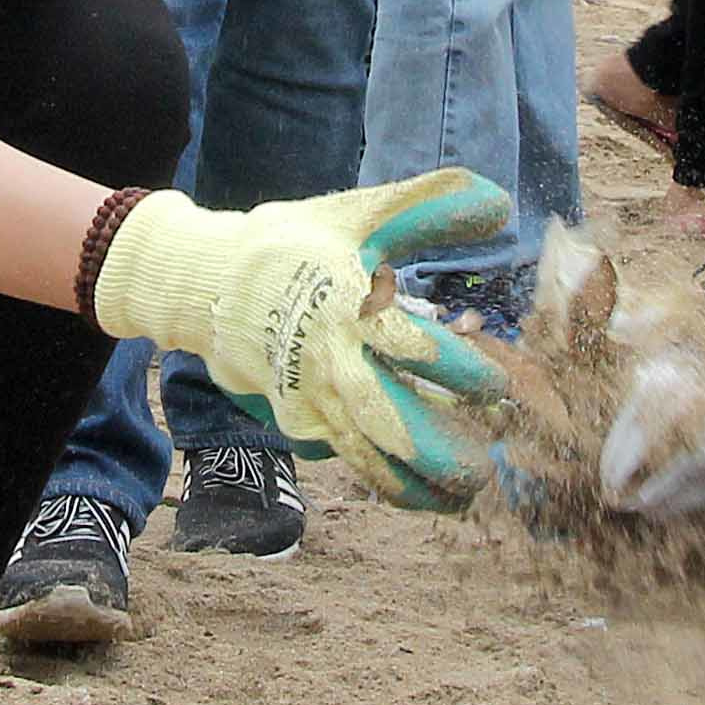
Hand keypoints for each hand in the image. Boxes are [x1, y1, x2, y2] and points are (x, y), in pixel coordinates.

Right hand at [92, 170, 513, 507]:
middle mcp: (326, 362)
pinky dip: (383, 479)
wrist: (204, 282)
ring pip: (364, 455)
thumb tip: (500, 204)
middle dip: (436, 454)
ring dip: (413, 484)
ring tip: (461, 501)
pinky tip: (419, 492)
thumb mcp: (356, 213)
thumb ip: (428, 207)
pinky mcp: (295, 419)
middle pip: (386, 422)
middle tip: (484, 470)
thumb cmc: (291, 244)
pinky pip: (343, 457)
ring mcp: (307, 398)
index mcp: (345, 309)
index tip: (498, 384)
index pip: (410, 348)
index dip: (459, 370)